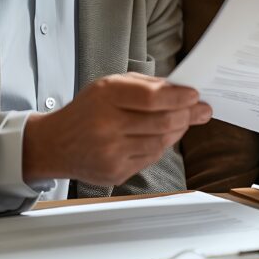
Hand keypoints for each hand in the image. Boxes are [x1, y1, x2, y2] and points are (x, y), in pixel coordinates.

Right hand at [23, 72, 211, 186]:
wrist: (56, 144)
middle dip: (187, 115)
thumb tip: (182, 91)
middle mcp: (107, 125)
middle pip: (162, 122)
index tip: (195, 95)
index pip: (153, 98)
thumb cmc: (89, 109)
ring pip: (160, 142)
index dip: (179, 97)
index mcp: (106, 96)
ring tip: (184, 121)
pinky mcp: (115, 173)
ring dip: (178, 131)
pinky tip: (163, 136)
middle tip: (201, 110)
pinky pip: (150, 158)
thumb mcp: (110, 85)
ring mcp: (111, 153)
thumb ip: (146, 85)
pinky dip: (162, 146)